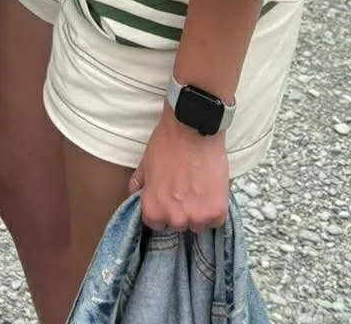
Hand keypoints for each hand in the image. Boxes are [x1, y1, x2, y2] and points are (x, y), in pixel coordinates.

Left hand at [130, 104, 229, 231]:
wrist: (193, 126)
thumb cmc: (168, 141)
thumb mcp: (146, 161)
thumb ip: (139, 183)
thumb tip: (134, 193)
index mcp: (153, 208)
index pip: (156, 224)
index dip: (163, 209)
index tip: (169, 199)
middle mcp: (174, 218)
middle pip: (178, 224)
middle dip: (181, 210)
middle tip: (185, 189)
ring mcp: (196, 217)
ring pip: (197, 224)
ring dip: (199, 211)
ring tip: (199, 187)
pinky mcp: (216, 211)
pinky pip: (215, 220)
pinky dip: (215, 209)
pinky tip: (211, 190)